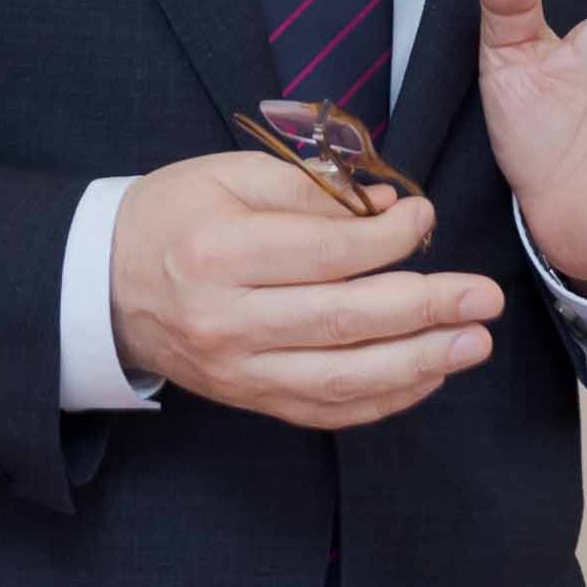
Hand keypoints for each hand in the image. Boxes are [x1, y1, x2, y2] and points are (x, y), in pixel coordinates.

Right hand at [109, 151, 502, 429]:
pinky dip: (384, 399)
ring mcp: (237, 371)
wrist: (103, 284)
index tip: (425, 218)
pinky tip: (428, 375)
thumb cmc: (172, 217)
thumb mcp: (228, 175)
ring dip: (420, 364)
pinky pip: (326, 411)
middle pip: (344, 322)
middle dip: (425, 309)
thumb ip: (311, 189)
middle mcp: (227, 320)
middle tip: (483, 296)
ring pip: (342, 379)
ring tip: (473, 342)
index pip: (325, 254)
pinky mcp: (247, 400)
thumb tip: (388, 209)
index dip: (389, 240)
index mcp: (219, 253)